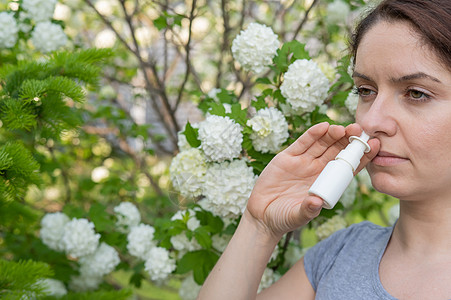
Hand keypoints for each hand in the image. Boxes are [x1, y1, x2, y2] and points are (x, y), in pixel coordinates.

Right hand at [246, 122, 379, 238]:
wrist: (261, 216)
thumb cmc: (283, 218)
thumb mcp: (297, 216)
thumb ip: (307, 210)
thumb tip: (316, 202)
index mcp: (326, 183)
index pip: (347, 167)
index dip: (360, 156)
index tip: (374, 146)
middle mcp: (317, 170)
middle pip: (337, 151)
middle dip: (348, 140)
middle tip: (360, 130)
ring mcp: (302, 162)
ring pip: (322, 144)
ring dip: (333, 134)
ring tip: (343, 128)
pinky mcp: (287, 157)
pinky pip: (302, 143)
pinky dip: (312, 134)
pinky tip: (323, 127)